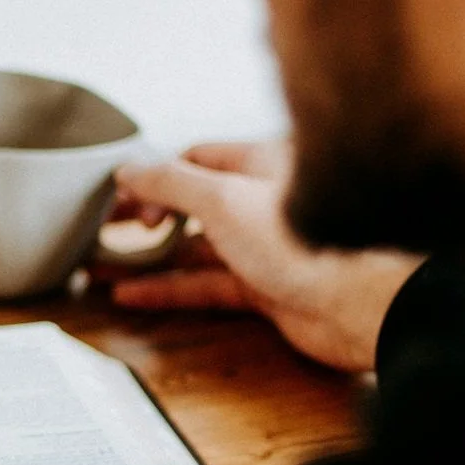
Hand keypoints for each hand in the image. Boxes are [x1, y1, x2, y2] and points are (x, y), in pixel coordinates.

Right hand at [108, 140, 418, 373]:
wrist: (366, 304)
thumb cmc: (306, 240)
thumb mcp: (224, 199)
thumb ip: (171, 183)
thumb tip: (128, 168)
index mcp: (259, 164)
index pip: (194, 159)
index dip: (154, 176)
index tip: (118, 196)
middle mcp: (263, 203)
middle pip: (191, 204)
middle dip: (143, 217)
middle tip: (98, 229)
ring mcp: (266, 249)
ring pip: (195, 249)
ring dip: (149, 258)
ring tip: (97, 265)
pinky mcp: (268, 291)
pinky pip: (207, 286)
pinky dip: (170, 289)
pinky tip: (132, 295)